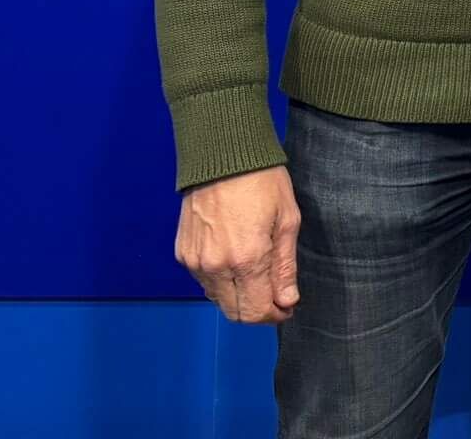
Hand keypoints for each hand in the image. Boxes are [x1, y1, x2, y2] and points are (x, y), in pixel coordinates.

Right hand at [175, 164, 301, 322]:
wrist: (222, 156)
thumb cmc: (262, 182)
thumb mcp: (287, 221)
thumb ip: (285, 267)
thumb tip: (287, 301)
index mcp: (246, 259)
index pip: (256, 311)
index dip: (274, 315)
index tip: (287, 307)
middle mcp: (216, 266)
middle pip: (234, 312)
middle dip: (257, 310)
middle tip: (276, 296)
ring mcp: (195, 261)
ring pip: (218, 299)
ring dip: (239, 296)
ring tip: (259, 275)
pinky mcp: (183, 253)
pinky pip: (204, 281)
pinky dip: (221, 281)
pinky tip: (237, 262)